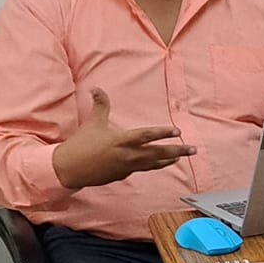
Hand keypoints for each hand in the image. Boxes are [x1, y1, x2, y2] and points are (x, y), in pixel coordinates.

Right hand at [52, 88, 196, 189]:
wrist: (70, 169)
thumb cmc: (81, 145)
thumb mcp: (92, 123)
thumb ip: (100, 105)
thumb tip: (96, 88)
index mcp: (122, 140)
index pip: (147, 135)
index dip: (163, 133)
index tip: (178, 132)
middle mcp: (128, 155)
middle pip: (158, 153)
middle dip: (177, 151)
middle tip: (193, 150)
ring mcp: (127, 167)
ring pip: (153, 164)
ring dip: (169, 160)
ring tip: (181, 157)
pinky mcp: (123, 174)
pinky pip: (143, 169)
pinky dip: (153, 165)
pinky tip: (161, 162)